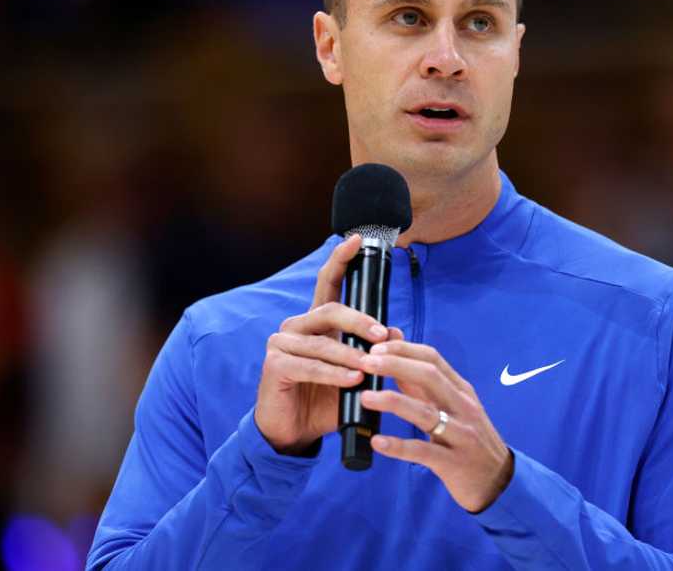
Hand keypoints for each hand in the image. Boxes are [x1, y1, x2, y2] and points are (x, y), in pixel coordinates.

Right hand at [254, 234, 402, 454]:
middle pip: (329, 309)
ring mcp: (281, 344)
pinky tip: (351, 380)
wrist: (294, 432)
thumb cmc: (325, 399)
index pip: (327, 283)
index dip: (341, 259)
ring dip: (350, 355)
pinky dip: (333, 374)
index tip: (357, 239)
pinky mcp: (274, 365)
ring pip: (322, 342)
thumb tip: (398, 332)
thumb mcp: (355, 373)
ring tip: (370, 368)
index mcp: (316, 322)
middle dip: (360, 321)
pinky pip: (309, 365)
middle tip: (383, 335)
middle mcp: (296, 326)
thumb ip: (373, 352)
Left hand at [358, 341, 513, 512]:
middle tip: (365, 363)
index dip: (402, 349)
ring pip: (426, 412)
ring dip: (393, 401)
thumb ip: (423, 385)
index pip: (432, 358)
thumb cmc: (469, 439)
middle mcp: (463, 407)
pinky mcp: (453, 462)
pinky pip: (423, 451)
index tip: (375, 347)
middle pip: (429, 376)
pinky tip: (377, 442)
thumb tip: (395, 357)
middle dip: (395, 365)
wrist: (498, 479)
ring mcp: (461, 434)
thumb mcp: (452, 407)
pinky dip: (399, 446)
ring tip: (365, 397)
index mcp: (461, 390)